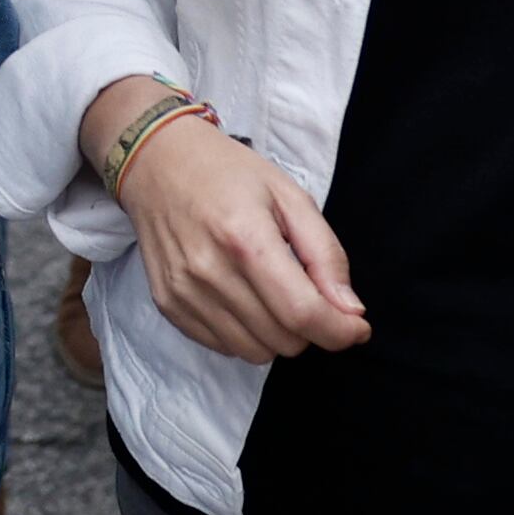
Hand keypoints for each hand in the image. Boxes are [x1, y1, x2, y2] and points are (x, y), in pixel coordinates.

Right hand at [88, 73, 369, 361]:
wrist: (156, 162)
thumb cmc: (228, 173)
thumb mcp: (289, 196)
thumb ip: (325, 254)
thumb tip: (350, 310)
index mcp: (245, 238)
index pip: (302, 313)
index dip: (340, 331)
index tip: (357, 326)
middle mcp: (210, 272)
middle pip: (283, 339)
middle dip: (309, 327)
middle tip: (306, 294)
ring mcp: (184, 292)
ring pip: (255, 352)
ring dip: (277, 334)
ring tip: (272, 295)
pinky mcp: (168, 305)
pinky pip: (223, 346)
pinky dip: (244, 333)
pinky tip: (242, 298)